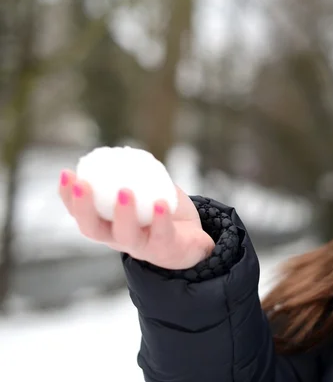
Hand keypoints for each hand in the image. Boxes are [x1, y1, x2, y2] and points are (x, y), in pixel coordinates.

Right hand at [58, 169, 215, 269]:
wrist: (192, 241)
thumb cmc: (163, 214)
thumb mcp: (146, 194)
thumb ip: (133, 177)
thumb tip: (121, 154)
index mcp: (109, 225)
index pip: (81, 214)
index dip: (68, 196)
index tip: (66, 173)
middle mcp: (119, 239)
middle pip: (93, 229)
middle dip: (84, 207)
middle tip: (82, 184)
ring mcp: (142, 247)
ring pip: (126, 236)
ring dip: (123, 214)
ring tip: (124, 191)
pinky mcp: (166, 250)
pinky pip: (162, 235)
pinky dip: (161, 218)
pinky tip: (161, 202)